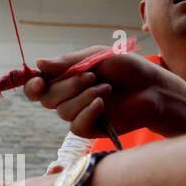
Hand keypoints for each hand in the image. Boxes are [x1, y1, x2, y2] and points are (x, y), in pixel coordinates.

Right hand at [24, 47, 185, 137]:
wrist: (153, 88)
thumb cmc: (128, 68)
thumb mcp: (97, 56)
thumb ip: (68, 61)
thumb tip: (38, 63)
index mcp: (67, 78)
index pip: (38, 86)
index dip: (33, 85)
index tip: (39, 81)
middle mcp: (69, 97)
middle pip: (47, 99)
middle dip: (68, 86)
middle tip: (93, 76)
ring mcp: (79, 114)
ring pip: (62, 112)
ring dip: (83, 97)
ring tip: (107, 89)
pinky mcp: (91, 129)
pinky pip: (75, 126)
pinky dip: (87, 112)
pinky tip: (103, 105)